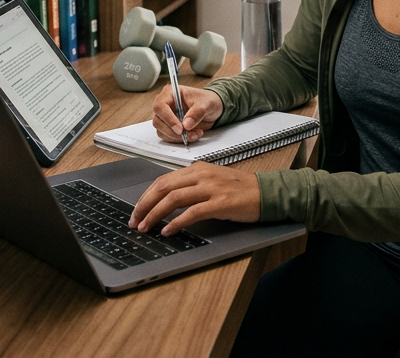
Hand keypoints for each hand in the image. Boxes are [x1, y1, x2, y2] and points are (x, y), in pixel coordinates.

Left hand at [129, 162, 260, 235]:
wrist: (265, 192)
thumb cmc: (239, 189)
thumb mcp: (211, 180)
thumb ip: (191, 185)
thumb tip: (166, 199)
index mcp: (196, 169)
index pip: (163, 180)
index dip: (146, 197)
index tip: (136, 211)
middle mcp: (201, 175)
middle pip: (163, 188)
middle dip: (144, 206)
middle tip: (134, 221)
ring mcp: (211, 188)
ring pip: (173, 199)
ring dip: (155, 214)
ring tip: (146, 227)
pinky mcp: (220, 203)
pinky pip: (192, 212)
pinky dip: (177, 222)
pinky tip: (168, 231)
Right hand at [152, 86, 222, 142]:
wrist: (211, 108)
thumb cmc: (207, 101)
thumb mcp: (206, 104)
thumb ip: (197, 113)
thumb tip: (186, 125)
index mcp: (170, 93)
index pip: (160, 106)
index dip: (168, 119)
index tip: (180, 128)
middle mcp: (165, 105)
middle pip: (158, 121)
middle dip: (172, 131)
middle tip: (187, 135)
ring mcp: (165, 117)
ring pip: (161, 131)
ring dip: (177, 137)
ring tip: (195, 134)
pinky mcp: (169, 127)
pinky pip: (168, 137)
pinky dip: (179, 139)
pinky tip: (192, 135)